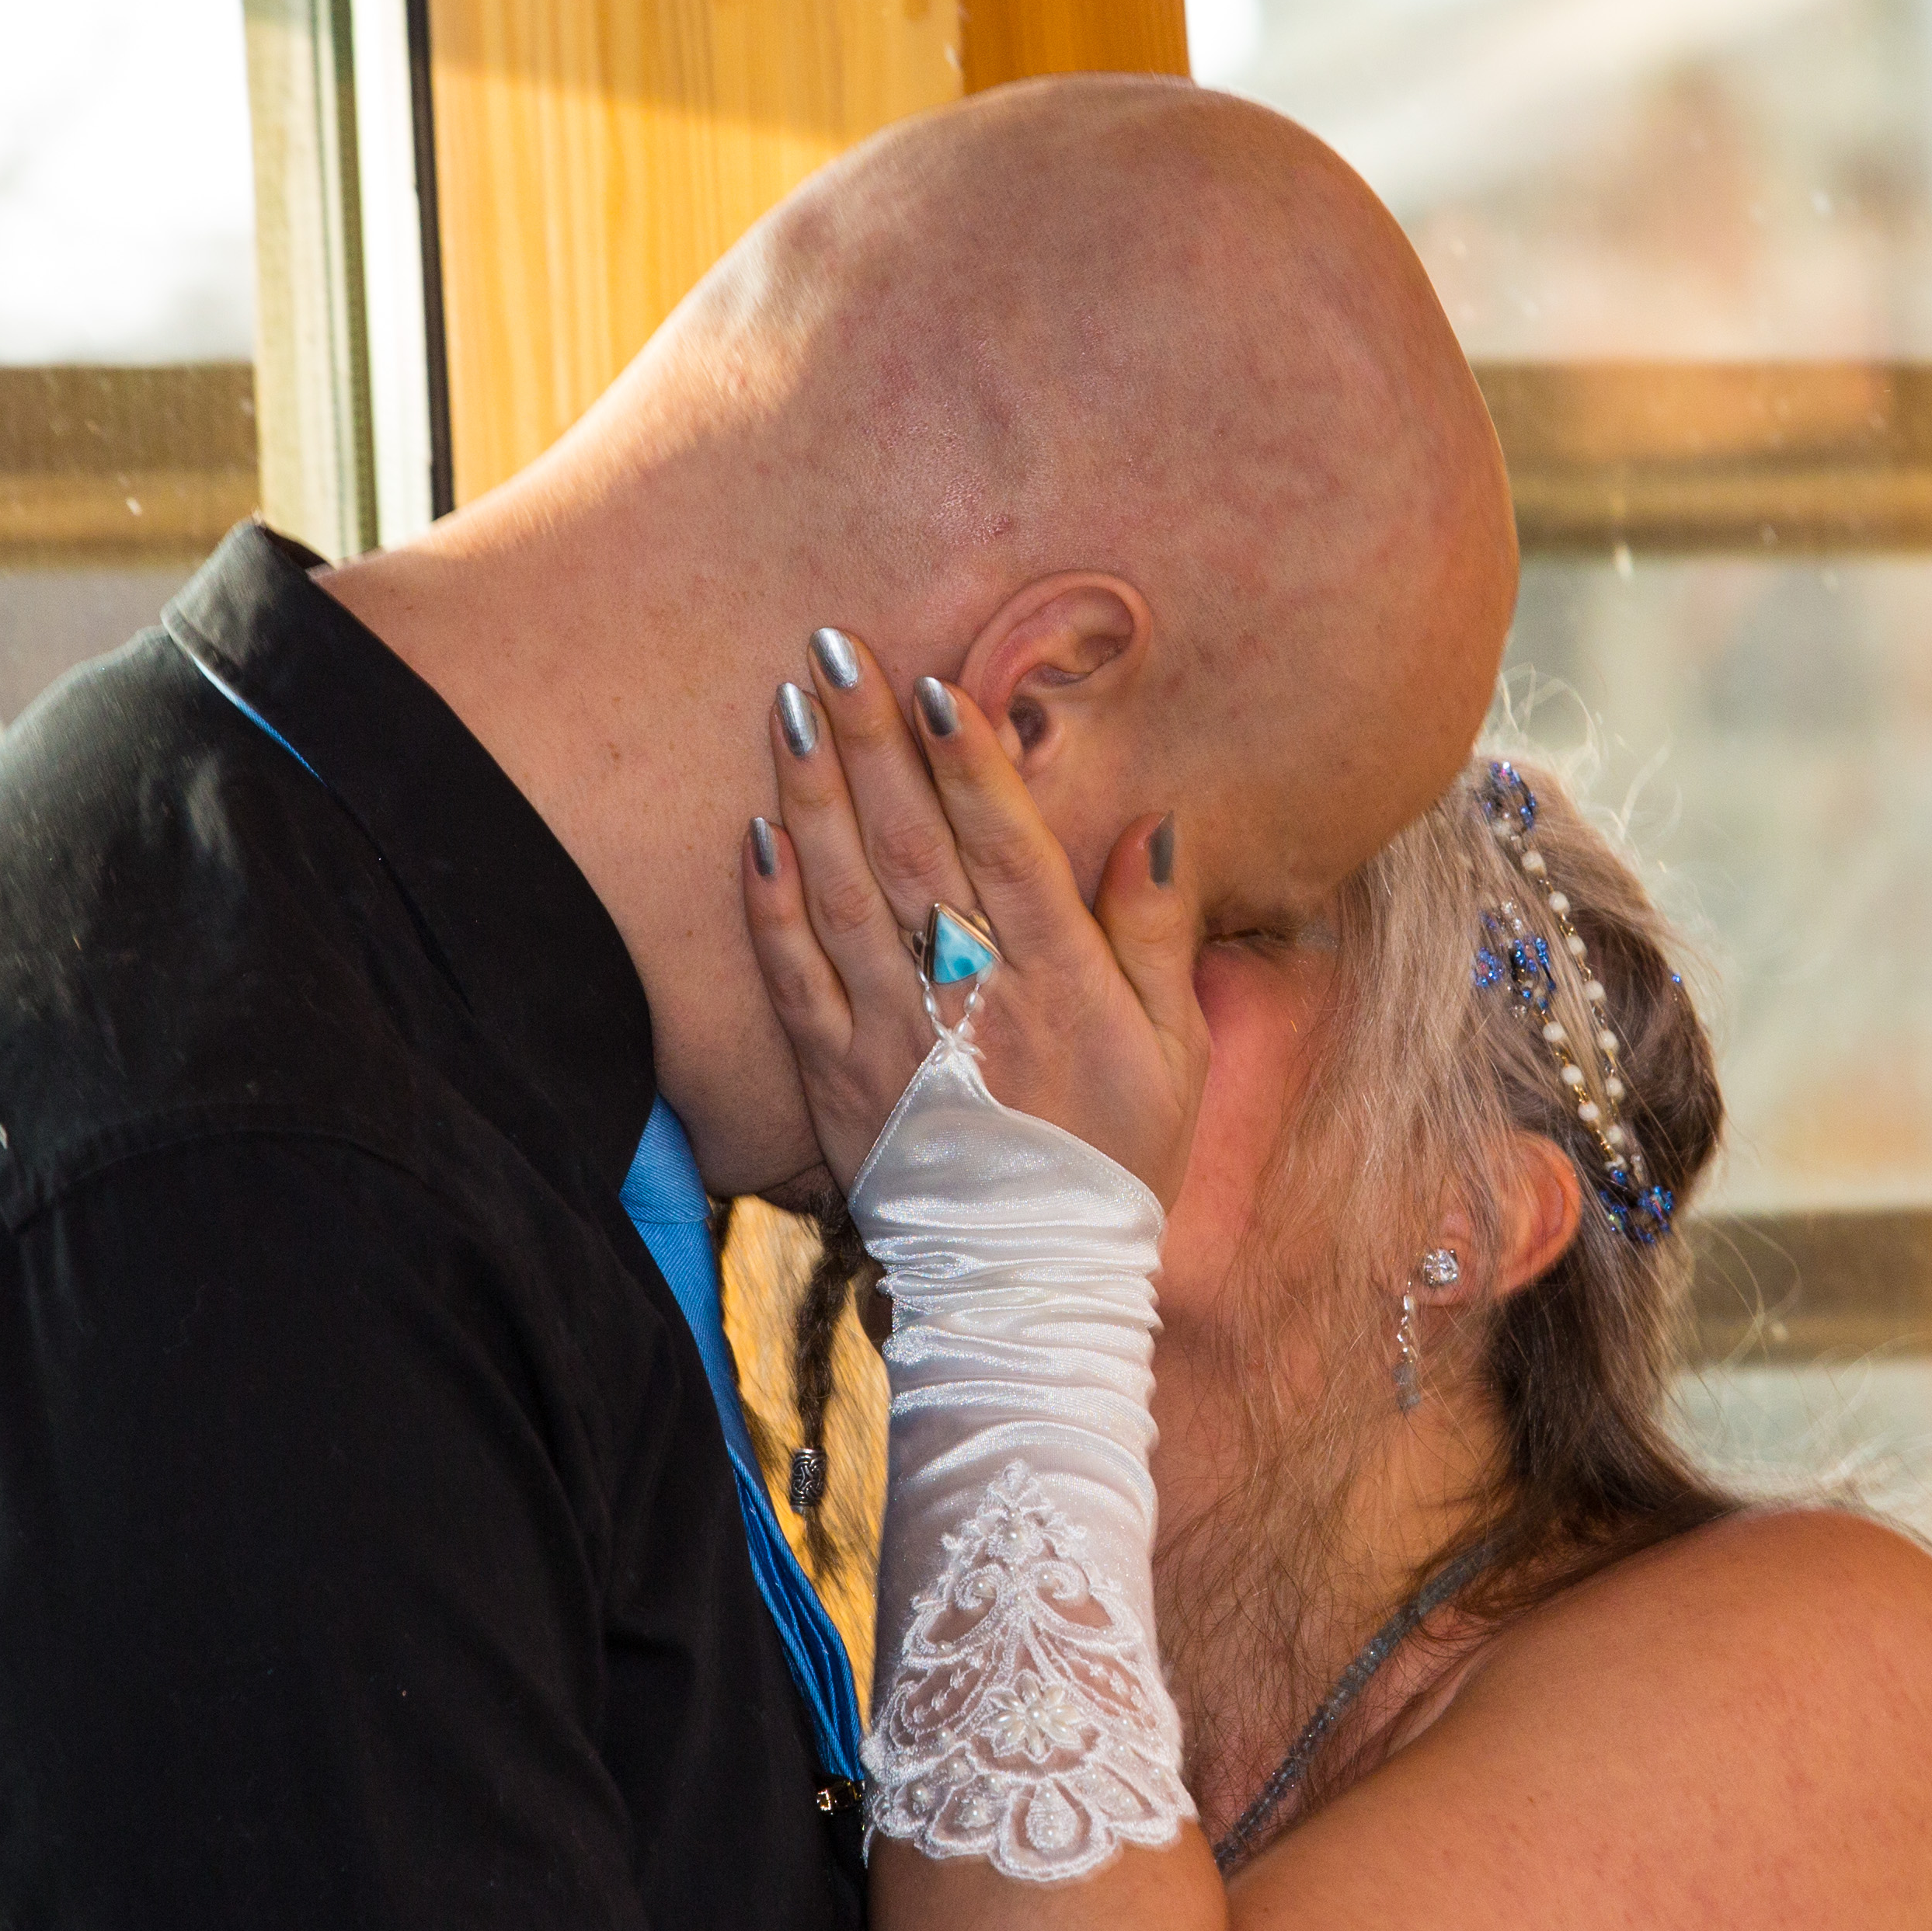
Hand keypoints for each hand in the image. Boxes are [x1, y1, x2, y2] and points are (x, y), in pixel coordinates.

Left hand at [742, 629, 1204, 1204]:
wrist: (1029, 1282)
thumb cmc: (1116, 1159)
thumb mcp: (1176, 1051)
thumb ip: (1162, 936)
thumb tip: (1157, 829)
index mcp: (1059, 980)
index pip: (1007, 846)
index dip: (968, 760)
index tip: (935, 684)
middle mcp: (970, 995)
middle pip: (911, 845)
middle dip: (871, 741)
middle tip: (834, 648)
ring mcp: (893, 1036)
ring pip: (843, 894)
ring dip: (811, 795)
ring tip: (789, 708)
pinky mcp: (836, 1078)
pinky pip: (793, 979)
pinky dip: (770, 906)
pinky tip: (754, 833)